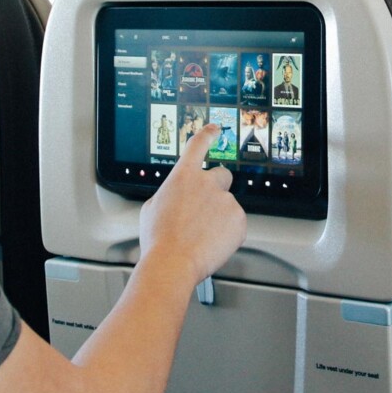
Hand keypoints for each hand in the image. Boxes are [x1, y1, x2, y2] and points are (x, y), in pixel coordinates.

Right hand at [138, 124, 245, 284]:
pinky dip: (228, 233)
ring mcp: (225, 201)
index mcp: (183, 176)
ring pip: (227, 206)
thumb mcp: (152, 208)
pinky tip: (211, 244)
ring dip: (219, 217)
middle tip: (207, 207)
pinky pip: (236, 224)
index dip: (208, 134)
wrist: (172, 262)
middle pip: (222, 175)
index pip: (198, 145)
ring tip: (201, 237)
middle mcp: (207, 183)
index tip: (215, 129)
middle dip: (217, 188)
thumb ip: (170, 195)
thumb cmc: (158, 239)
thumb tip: (176, 197)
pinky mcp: (239, 220)